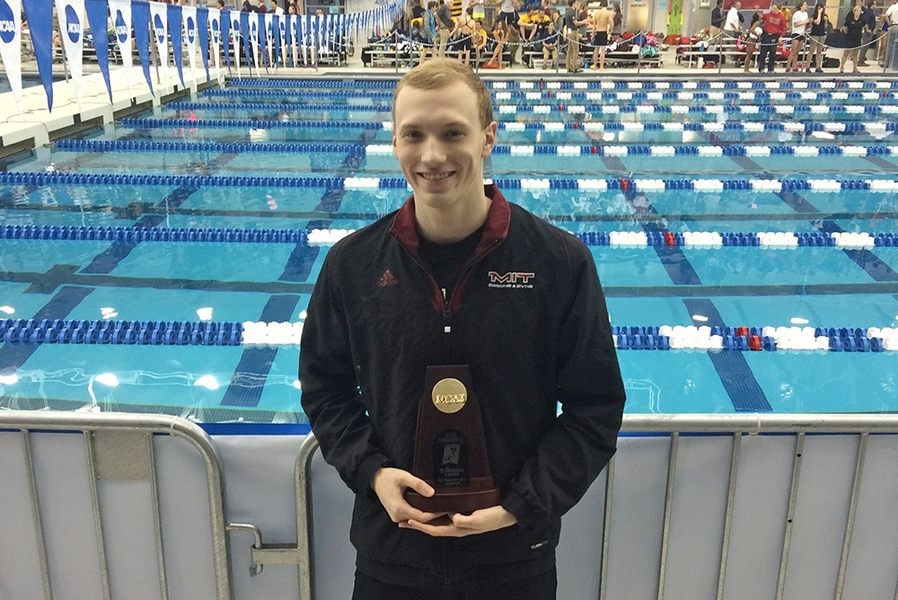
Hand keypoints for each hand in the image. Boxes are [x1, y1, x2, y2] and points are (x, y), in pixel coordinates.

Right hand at [370, 467, 445, 525]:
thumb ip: (418, 484)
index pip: (421, 517)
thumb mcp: (404, 476)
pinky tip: (431, 510)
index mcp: (399, 508)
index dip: (435, 514)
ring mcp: (396, 517)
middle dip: (434, 517)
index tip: (446, 509)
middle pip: (420, 521)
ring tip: (441, 510)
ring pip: (416, 520)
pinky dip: (421, 515)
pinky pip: (412, 518)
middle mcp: (397, 516)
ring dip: (428, 517)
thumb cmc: (388, 477)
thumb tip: (432, 493)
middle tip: (448, 510)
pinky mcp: (397, 515)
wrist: (375, 478)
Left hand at [400, 505, 517, 536]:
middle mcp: (457, 526)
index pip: (435, 529)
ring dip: (425, 518)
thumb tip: (452, 518)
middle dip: (417, 524)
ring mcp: (460, 519)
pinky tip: (432, 505)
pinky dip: (435, 510)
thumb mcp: (479, 519)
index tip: (408, 522)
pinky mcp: (464, 512)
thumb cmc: (494, 516)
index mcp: (459, 529)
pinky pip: (445, 513)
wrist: (507, 512)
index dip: (421, 526)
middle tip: (402, 520)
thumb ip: (465, 520)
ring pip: (438, 520)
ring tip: (412, 512)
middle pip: (432, 527)